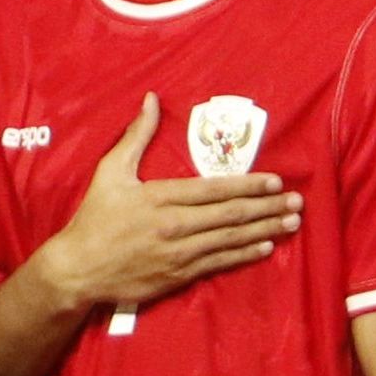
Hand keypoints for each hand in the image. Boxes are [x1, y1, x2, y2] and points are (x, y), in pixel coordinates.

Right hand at [35, 95, 301, 312]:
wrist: (78, 269)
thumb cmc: (95, 218)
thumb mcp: (110, 171)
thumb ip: (136, 136)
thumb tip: (152, 100)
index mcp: (160, 197)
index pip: (214, 189)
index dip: (248, 185)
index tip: (275, 181)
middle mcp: (175, 225)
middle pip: (230, 215)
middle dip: (267, 207)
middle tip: (296, 202)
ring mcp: (179, 253)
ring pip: (230, 240)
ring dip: (264, 230)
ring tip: (291, 222)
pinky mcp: (179, 275)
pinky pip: (219, 263)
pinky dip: (244, 255)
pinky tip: (266, 248)